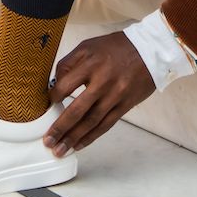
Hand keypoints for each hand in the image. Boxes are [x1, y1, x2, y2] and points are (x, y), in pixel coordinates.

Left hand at [45, 31, 154, 156]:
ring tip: (60, 150)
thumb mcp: (88, 46)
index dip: (53, 97)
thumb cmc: (115, 47)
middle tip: (48, 141)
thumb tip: (54, 84)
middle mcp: (103, 81)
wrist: (150, 50)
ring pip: (91, 122)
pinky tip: (79, 145)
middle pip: (77, 109)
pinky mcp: (125, 105)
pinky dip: (91, 137)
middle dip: (60, 128)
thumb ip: (69, 63)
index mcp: (90, 63)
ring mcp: (115, 95)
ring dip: (74, 138)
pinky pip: (106, 125)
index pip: (65, 85)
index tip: (46, 105)